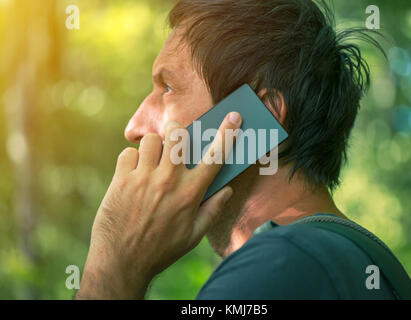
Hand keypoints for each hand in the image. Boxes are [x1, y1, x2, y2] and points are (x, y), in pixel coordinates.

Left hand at [77, 112, 241, 298]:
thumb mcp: (194, 236)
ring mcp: (143, 178)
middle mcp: (169, 180)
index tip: (234, 117)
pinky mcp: (121, 180)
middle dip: (176, 132)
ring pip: (151, 140)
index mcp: (191, 193)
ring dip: (153, 148)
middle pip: (176, 135)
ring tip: (151, 163)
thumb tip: (226, 190)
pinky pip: (128, 153)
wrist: (122, 262)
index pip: (215, 156)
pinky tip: (133, 176)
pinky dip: (131, 160)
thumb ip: (213, 210)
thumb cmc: (162, 249)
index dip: (227, 134)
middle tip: (174, 143)